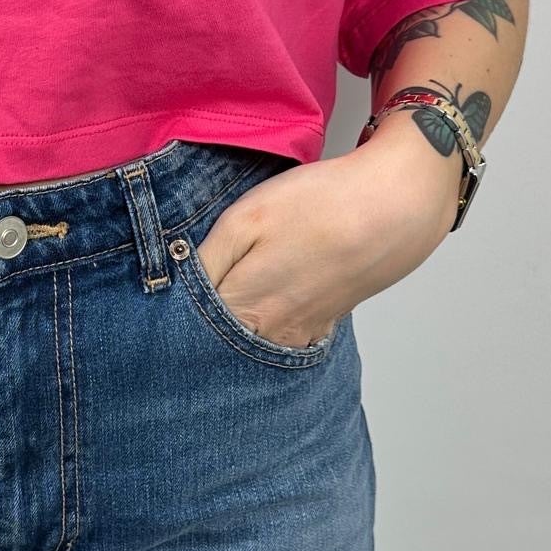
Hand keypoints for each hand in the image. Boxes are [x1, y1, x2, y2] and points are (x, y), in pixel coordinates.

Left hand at [195, 138, 457, 347]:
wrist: (392, 208)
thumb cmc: (318, 206)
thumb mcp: (245, 219)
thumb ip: (205, 261)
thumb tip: (173, 288)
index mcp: (245, 307)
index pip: (189, 329)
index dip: (170, 312)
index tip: (158, 300)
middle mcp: (272, 333)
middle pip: (218, 345)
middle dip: (196, 328)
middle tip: (180, 303)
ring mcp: (301, 334)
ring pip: (250, 345)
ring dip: (230, 331)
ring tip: (225, 297)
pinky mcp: (324, 325)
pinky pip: (282, 339)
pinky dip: (265, 328)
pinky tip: (263, 303)